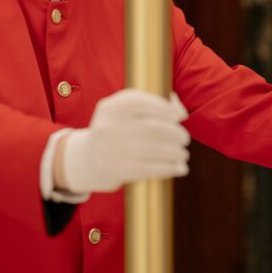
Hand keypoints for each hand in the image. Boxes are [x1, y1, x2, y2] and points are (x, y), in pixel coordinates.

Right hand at [58, 88, 189, 194]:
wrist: (86, 160)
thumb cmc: (116, 132)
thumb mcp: (123, 112)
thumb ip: (151, 104)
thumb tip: (180, 112)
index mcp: (111, 107)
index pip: (142, 102)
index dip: (165, 107)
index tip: (178, 116)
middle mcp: (109, 126)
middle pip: (153, 128)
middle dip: (175, 133)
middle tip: (184, 138)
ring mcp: (111, 149)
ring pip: (154, 150)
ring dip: (175, 153)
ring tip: (182, 154)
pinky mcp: (116, 170)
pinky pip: (150, 169)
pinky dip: (169, 168)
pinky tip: (179, 168)